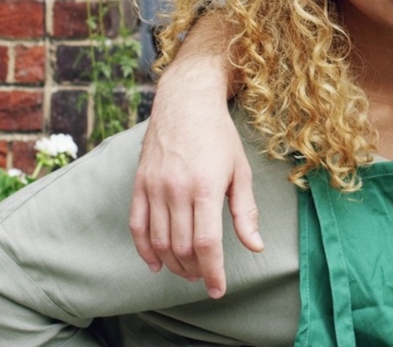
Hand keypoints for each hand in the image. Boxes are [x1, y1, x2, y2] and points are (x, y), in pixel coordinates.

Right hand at [129, 18, 259, 299]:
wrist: (185, 102)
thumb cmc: (219, 136)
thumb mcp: (240, 171)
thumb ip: (246, 211)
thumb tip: (255, 246)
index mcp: (205, 187)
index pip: (206, 243)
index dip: (213, 271)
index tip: (218, 289)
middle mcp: (176, 189)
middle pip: (181, 246)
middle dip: (194, 270)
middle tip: (204, 277)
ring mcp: (153, 186)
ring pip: (159, 241)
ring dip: (172, 263)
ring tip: (186, 271)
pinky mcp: (139, 183)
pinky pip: (137, 225)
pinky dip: (145, 249)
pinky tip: (156, 263)